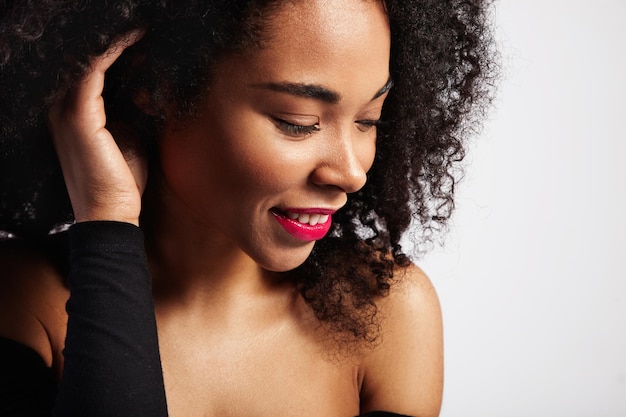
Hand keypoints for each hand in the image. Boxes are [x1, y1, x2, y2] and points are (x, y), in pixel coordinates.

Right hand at [48, 30, 145, 225]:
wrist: (112, 215)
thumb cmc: (122, 181)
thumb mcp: (129, 138)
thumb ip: (131, 113)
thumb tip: (147, 91)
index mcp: (74, 115)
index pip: (90, 71)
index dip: (113, 50)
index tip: (141, 36)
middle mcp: (62, 109)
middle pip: (85, 61)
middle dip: (113, 42)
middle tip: (142, 27)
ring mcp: (67, 112)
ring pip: (88, 60)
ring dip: (114, 41)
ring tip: (140, 28)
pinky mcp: (80, 118)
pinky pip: (94, 71)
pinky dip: (113, 51)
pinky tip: (133, 39)